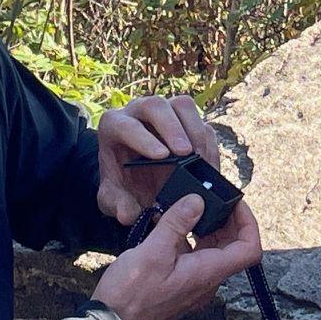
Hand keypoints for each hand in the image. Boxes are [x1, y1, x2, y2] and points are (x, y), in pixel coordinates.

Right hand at [92, 192, 262, 319]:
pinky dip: (191, 242)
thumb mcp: (152, 252)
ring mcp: (194, 287)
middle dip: (226, 222)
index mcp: (208, 273)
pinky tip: (170, 230)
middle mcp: (207, 283)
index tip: (234, 204)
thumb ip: (176, 223)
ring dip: (207, 230)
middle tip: (210, 200)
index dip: (248, 223)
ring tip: (188, 210)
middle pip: (233, 249)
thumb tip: (197, 201)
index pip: (249, 250)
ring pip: (213, 254)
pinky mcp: (180, 288)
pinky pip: (196, 261)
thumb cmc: (129, 294)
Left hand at [96, 94, 219, 225]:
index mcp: (114, 126)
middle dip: (173, 128)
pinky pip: (201, 122)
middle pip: (156, 105)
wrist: (135, 181)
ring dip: (194, 129)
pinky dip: (207, 143)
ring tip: (199, 158)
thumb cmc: (121, 184)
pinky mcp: (186, 122)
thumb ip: (117, 205)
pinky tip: (207, 166)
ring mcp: (165, 113)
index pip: (127, 125)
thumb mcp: (113, 198)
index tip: (162, 156)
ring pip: (182, 105)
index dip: (144, 139)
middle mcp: (138, 113)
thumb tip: (127, 214)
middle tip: (186, 153)